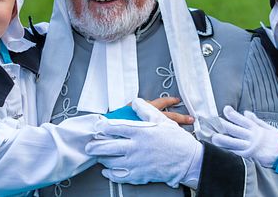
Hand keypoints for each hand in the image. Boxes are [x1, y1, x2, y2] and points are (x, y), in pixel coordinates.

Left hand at [86, 98, 202, 186]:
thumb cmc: (176, 142)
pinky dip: (110, 174)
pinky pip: (119, 176)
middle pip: (108, 147)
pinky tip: (107, 171)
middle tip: (89, 146)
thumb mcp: (162, 120)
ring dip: (102, 159)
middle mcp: (134, 148)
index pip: (114, 128)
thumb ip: (145, 109)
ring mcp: (136, 163)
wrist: (188, 161)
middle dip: (95, 146)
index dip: (102, 128)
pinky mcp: (139, 175)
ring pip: (111, 162)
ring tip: (98, 156)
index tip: (98, 128)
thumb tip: (135, 102)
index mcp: (139, 132)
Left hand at [211, 106, 277, 167]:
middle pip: (235, 130)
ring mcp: (250, 147)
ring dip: (223, 140)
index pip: (242, 120)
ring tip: (213, 137)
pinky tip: (221, 150)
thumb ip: (256, 120)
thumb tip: (245, 112)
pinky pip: (237, 153)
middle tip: (213, 121)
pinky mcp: (250, 156)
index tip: (225, 109)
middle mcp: (252, 137)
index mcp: (256, 129)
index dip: (233, 114)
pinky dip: (229, 151)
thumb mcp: (269, 128)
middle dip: (223, 125)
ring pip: (234, 142)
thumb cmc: (277, 141)